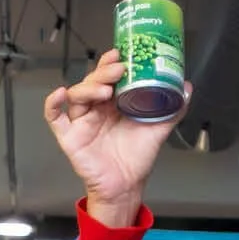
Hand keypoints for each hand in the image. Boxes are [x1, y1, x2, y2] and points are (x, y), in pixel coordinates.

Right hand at [41, 49, 187, 227]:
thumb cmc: (137, 158)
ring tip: (105, 90)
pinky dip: (52, 103)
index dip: (111, 62)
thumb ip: (173, 108)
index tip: (122, 54)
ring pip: (76, 95)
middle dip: (103, 72)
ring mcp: (82, 121)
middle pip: (92, 81)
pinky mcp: (70, 137)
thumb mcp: (159, 128)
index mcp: (114, 103)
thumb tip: (186, 87)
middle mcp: (96, 109)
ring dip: (88, 87)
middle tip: (118, 69)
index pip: (108, 76)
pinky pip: (54, 117)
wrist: (127, 185)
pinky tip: (60, 94)